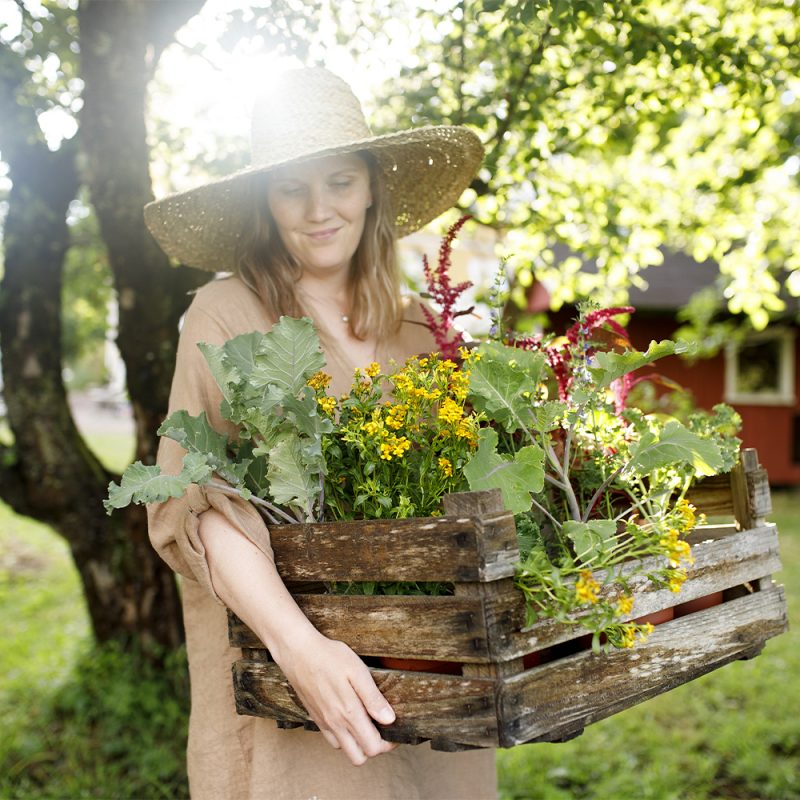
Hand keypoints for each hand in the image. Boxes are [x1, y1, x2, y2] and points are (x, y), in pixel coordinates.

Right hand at [275, 629, 397, 764]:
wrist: (298, 652)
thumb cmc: (329, 657)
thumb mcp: (357, 672)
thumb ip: (373, 698)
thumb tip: (390, 720)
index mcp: (349, 713)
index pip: (372, 748)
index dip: (388, 743)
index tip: (394, 731)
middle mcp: (335, 724)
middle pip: (359, 757)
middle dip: (374, 748)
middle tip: (382, 729)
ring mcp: (324, 723)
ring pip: (344, 750)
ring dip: (358, 743)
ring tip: (366, 722)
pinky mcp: (315, 717)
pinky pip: (331, 739)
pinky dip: (343, 736)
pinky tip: (348, 717)